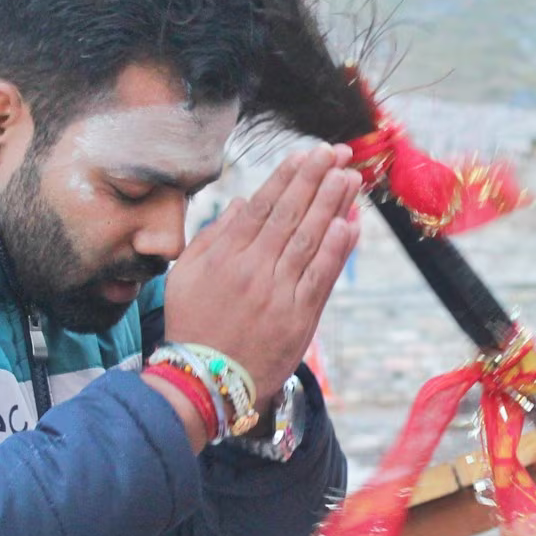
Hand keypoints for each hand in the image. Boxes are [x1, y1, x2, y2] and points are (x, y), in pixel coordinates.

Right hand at [161, 145, 359, 396]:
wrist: (206, 382)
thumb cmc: (193, 326)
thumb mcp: (185, 277)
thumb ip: (211, 236)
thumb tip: (242, 202)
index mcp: (224, 256)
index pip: (262, 206)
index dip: (287, 177)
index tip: (307, 153)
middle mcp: (252, 269)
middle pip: (290, 215)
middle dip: (316, 180)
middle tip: (338, 153)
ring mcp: (277, 293)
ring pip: (309, 240)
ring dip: (332, 205)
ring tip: (350, 178)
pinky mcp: (298, 318)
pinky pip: (321, 276)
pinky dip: (336, 250)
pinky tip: (350, 224)